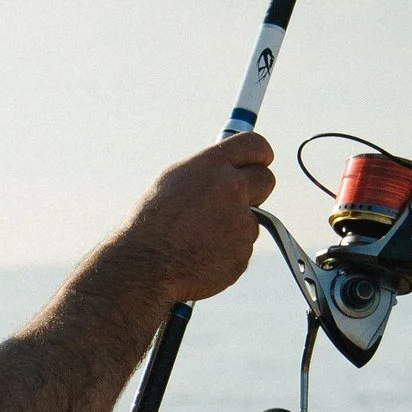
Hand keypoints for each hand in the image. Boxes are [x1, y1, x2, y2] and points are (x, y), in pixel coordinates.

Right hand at [114, 132, 275, 303]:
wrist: (144, 266)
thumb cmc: (151, 225)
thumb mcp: (174, 183)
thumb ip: (207, 172)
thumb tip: (228, 168)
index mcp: (211, 166)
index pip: (254, 145)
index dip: (260, 154)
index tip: (261, 162)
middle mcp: (231, 189)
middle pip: (266, 180)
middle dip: (256, 189)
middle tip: (236, 201)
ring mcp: (240, 222)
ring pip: (252, 219)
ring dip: (235, 227)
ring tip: (199, 238)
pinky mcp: (243, 252)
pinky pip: (243, 248)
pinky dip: (228, 253)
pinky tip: (201, 256)